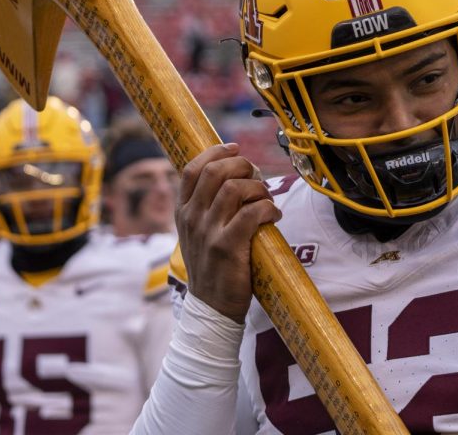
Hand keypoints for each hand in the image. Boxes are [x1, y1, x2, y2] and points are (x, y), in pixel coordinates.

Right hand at [176, 143, 281, 322]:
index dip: (216, 152)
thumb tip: (234, 176)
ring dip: (258, 188)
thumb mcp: (198, 234)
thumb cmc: (213, 266)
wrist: (211, 307)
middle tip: (256, 176)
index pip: (192, 168)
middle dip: (242, 165)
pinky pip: (251, 213)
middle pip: (215, 171)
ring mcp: (208, 232)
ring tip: (266, 200)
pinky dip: (268, 208)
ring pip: (234, 188)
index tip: (235, 148)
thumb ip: (207, 207)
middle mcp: (192, 218)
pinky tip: (274, 217)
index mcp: (183, 212)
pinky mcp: (227, 247)